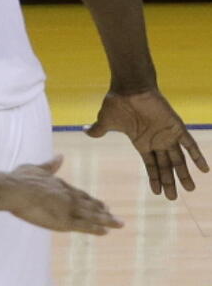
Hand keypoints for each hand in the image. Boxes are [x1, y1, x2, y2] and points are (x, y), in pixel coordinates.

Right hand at [6, 156, 122, 233]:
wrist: (16, 191)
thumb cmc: (21, 179)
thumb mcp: (36, 168)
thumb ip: (50, 165)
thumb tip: (61, 156)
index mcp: (61, 185)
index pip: (80, 194)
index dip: (91, 200)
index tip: (101, 204)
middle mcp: (69, 197)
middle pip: (89, 205)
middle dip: (102, 211)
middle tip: (113, 215)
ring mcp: (68, 209)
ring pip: (92, 216)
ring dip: (107, 220)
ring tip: (119, 224)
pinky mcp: (65, 221)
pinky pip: (85, 226)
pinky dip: (96, 229)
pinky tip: (106, 232)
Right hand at [86, 89, 208, 199]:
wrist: (130, 87)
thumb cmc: (117, 103)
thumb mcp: (105, 120)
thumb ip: (99, 129)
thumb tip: (85, 132)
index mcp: (142, 142)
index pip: (150, 165)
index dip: (154, 179)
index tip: (158, 193)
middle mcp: (157, 141)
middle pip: (165, 166)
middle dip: (169, 182)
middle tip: (173, 198)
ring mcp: (168, 135)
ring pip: (178, 159)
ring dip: (184, 174)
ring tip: (190, 189)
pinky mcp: (176, 127)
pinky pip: (190, 144)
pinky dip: (197, 157)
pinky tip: (204, 169)